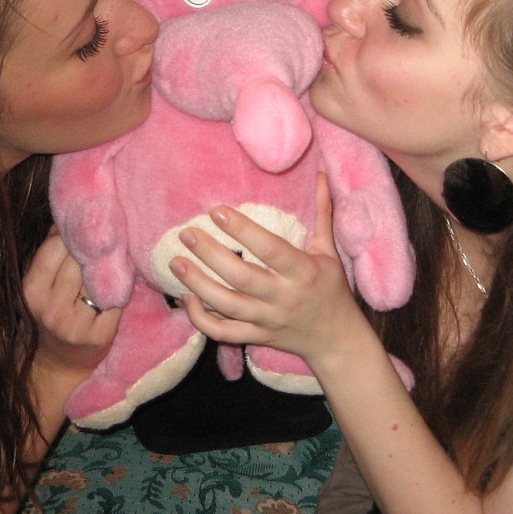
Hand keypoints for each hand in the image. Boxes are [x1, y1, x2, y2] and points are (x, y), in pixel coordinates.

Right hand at [22, 229, 120, 385]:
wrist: (59, 362)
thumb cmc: (52, 312)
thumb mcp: (41, 285)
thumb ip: (51, 252)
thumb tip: (68, 213)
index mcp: (32, 290)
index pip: (55, 248)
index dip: (74, 233)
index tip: (88, 224)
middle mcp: (51, 308)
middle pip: (79, 261)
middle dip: (94, 248)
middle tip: (109, 235)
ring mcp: (76, 324)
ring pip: (99, 278)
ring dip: (110, 264)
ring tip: (116, 255)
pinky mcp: (100, 335)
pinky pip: (115, 299)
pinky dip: (121, 286)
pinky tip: (123, 279)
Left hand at [170, 174, 367, 367]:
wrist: (336, 339)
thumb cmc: (331, 288)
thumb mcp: (329, 251)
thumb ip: (321, 213)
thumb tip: (321, 175)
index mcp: (303, 271)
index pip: (270, 249)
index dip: (243, 230)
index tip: (217, 211)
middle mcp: (284, 297)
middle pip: (241, 277)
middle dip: (210, 255)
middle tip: (186, 234)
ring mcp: (268, 319)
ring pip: (227, 306)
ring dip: (198, 285)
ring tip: (176, 263)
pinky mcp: (256, 336)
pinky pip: (224, 332)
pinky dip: (201, 319)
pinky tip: (186, 299)